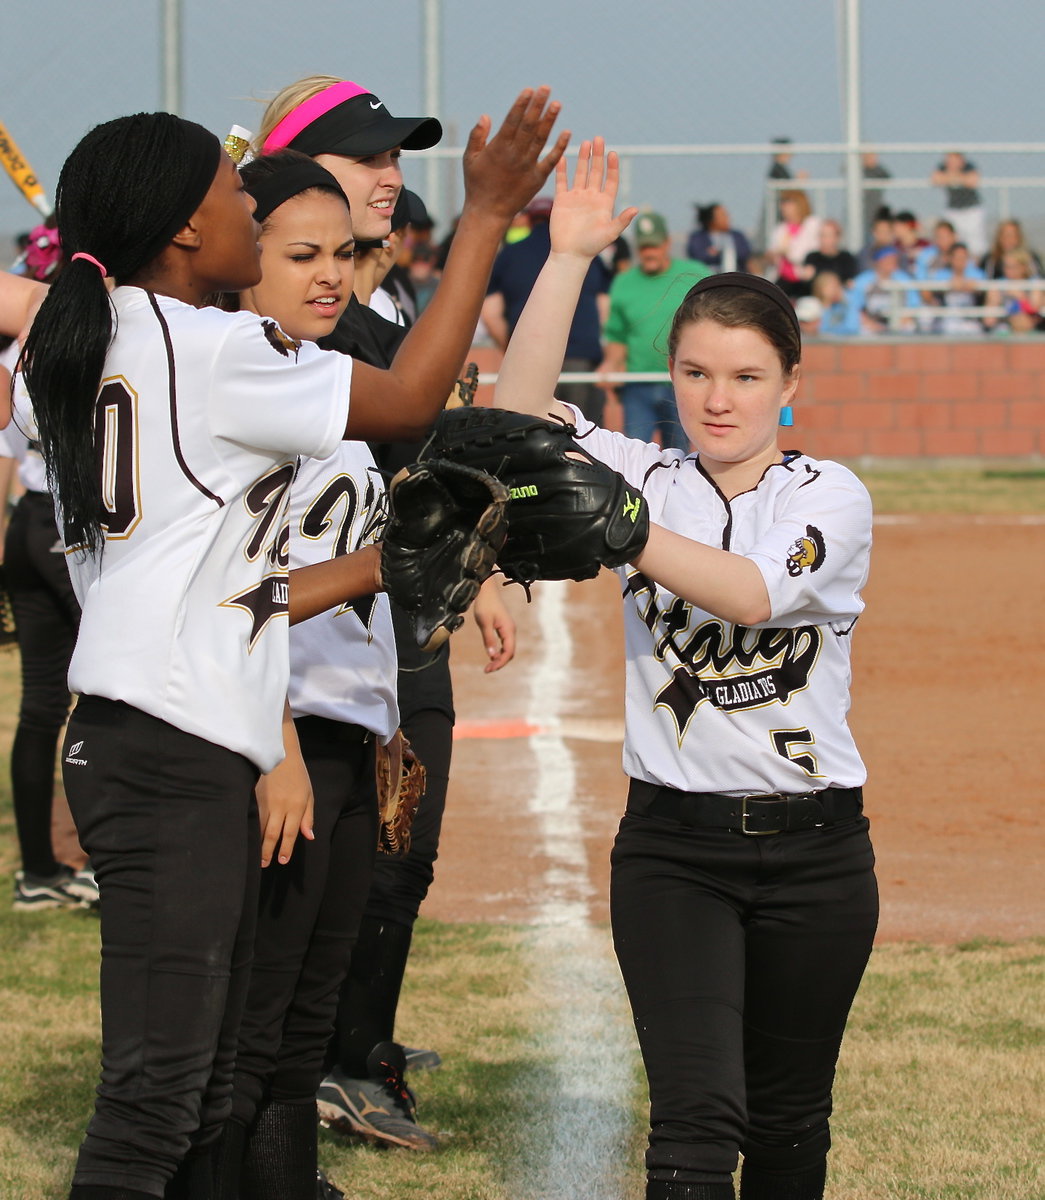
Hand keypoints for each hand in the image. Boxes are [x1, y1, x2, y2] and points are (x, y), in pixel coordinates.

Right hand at [256, 731, 314, 866]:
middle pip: (273, 834)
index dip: (286, 849)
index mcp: (296, 806)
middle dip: (268, 851)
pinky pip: (252, 817)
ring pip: (260, 827)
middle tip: (265, 864)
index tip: (282, 860)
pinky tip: (247, 837)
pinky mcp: (254, 796)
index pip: (290, 833)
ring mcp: (265, 801)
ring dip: (258, 843)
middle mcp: (280, 806)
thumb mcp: (309, 795)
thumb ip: (308, 817)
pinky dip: (250, 829)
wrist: (280, 752)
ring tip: (256, 856)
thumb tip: (309, 837)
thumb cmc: (297, 775)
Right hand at [462, 87, 569, 224]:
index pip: (512, 120)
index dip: (522, 104)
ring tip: (557, 104)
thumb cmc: (477, 184)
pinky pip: (550, 161)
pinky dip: (559, 147)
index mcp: (498, 147)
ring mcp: (527, 167)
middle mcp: (514, 155)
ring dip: (549, 120)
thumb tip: (485, 116)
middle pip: (529, 125)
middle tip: (546, 88)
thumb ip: (477, 136)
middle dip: (538, 105)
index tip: (530, 89)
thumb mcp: (469, 159)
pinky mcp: (537, 179)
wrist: (488, 212)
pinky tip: (567, 133)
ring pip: (540, 139)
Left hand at [473, 576, 515, 671]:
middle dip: (499, 663)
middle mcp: (511, 630)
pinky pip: (504, 643)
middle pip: (509, 652)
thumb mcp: (484, 622)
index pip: (508, 652)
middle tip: (486, 670)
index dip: (500, 662)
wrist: (486, 590)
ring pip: (507, 649)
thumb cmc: (484, 604)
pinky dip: (499, 652)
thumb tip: (492, 656)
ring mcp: (508, 629)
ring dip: (499, 658)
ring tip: (488, 666)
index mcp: (508, 629)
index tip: (488, 669)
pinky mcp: (504, 627)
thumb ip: (488, 639)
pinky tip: (491, 655)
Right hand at [549, 137, 637, 261]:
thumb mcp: (610, 234)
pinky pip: (562, 182)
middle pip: (596, 172)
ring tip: (586, 143)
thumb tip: (636, 209)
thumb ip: (622, 221)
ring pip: (581, 173)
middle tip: (599, 138)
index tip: (613, 153)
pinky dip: (562, 170)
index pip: (611, 180)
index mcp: (604, 203)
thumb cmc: (591, 247)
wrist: (570, 255)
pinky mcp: (562, 201)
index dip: (612, 167)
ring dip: (583, 158)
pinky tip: (562, 157)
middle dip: (598, 156)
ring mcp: (576, 198)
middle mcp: (591, 197)